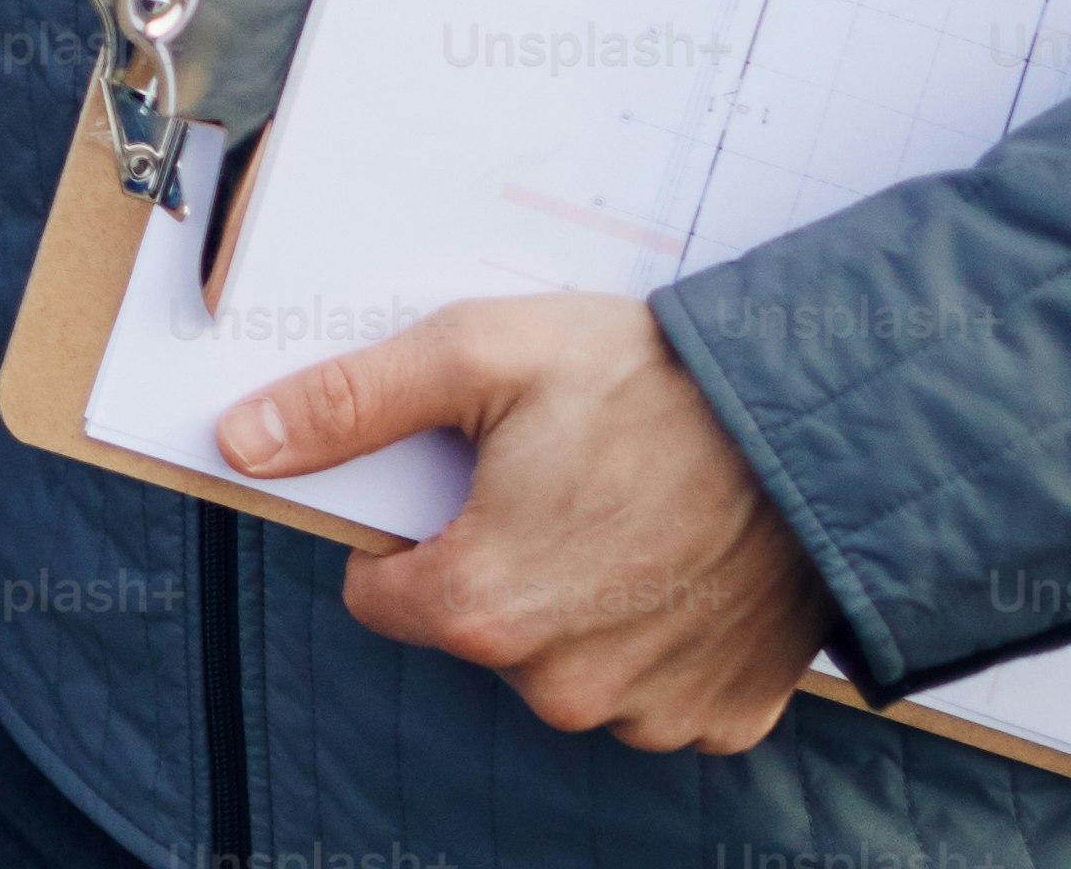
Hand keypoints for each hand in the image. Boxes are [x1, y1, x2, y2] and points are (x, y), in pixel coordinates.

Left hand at [219, 296, 832, 752]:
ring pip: (566, 662)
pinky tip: (687, 560)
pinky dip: (662, 634)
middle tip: (566, 476)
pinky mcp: (721, 716)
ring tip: (635, 509)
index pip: (381, 590)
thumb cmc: (653, 384)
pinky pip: (657, 687)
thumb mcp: (478, 354)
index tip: (468, 475)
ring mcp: (644, 712)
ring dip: (583, 600)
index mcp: (479, 608)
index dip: (413, 526)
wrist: (826, 426)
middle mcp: (556, 686)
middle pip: (477, 627)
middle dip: (501, 557)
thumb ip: (348, 404)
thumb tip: (244, 441)